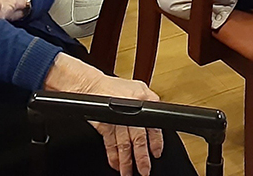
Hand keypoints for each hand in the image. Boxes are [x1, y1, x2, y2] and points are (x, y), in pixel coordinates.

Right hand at [44, 54, 164, 175]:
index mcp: (142, 102)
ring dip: (126, 162)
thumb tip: (161, 114)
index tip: (157, 153)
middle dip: (141, 157)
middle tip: (145, 170)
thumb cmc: (115, 87)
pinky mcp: (103, 126)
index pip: (153, 126)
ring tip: (128, 173)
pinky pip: (109, 145)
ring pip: (123, 145)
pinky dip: (112, 156)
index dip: (156, 142)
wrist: (91, 85)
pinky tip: (115, 165)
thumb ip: (151, 100)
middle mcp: (129, 112)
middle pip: (138, 139)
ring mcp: (115, 120)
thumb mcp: (139, 87)